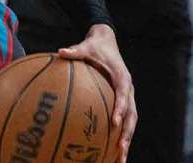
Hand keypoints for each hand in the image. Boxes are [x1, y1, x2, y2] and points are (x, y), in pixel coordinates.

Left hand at [59, 24, 135, 162]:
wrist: (107, 41)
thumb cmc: (95, 46)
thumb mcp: (86, 46)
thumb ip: (75, 51)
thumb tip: (60, 51)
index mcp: (122, 77)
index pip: (123, 94)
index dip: (121, 108)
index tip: (115, 122)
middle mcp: (128, 89)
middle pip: (132, 115)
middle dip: (127, 133)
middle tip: (121, 149)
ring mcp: (127, 97)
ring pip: (131, 121)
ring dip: (127, 139)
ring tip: (120, 158)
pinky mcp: (123, 101)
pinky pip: (124, 120)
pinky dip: (121, 135)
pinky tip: (112, 151)